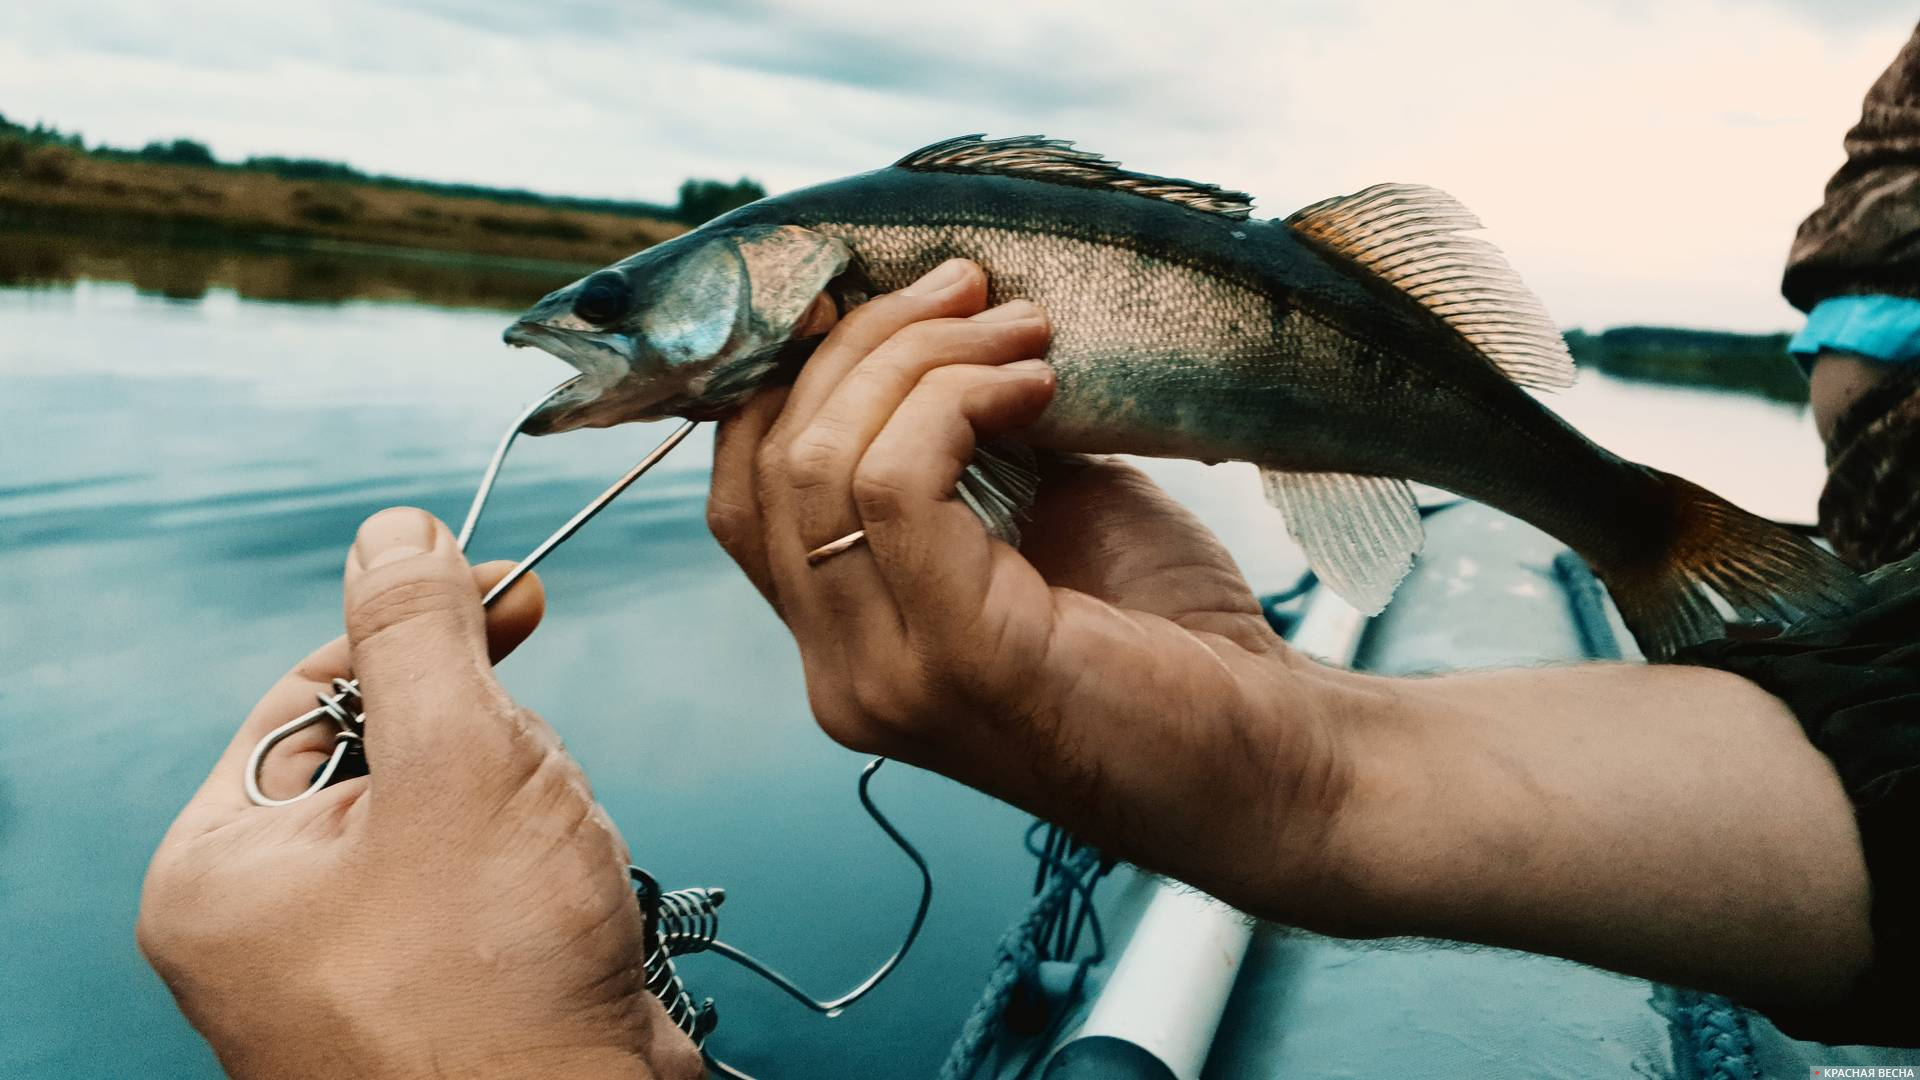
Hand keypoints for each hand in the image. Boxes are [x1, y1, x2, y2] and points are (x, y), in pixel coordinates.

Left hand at [137, 508, 701, 1079]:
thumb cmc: (497, 979)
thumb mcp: (459, 760)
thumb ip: (421, 632)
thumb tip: (391, 531)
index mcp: (220, 872)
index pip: (311, 694)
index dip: (417, 632)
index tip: (510, 591)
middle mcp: (266, 929)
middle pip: (392, 756)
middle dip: (490, 754)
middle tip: (534, 785)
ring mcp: (350, 974)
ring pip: (456, 822)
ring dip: (530, 816)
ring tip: (559, 870)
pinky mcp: (436, 1001)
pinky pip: (489, 890)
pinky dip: (545, 879)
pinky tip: (573, 911)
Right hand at [705, 259, 1368, 917]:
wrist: (1271, 756)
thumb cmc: (1172, 636)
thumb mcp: (1039, 511)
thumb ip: (958, 444)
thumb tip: (932, 318)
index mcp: (846, 641)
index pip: (745, 486)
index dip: (798, 373)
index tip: (900, 300)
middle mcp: (839, 672)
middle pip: (773, 460)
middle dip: (867, 343)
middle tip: (973, 290)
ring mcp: (884, 675)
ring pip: (821, 462)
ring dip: (920, 360)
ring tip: (1021, 331)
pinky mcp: (953, 657)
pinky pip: (894, 485)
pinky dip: (956, 403)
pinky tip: (1035, 387)